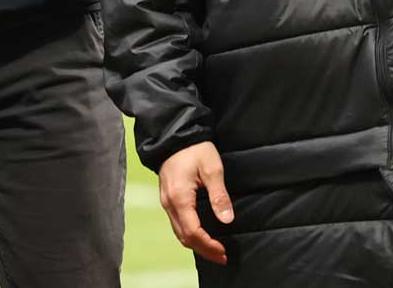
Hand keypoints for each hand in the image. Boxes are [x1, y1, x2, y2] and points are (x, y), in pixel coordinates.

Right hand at [158, 141, 232, 264]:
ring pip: (178, 232)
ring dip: (196, 244)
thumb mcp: (212, 168)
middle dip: (203, 250)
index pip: (193, 232)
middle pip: (184, 237)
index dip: (208, 245)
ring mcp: (166, 201)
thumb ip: (219, 195)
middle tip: (222, 256)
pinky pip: (176, 224)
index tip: (224, 251)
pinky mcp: (167, 198)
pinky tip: (201, 235)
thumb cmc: (194, 149)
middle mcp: (169, 203)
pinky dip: (189, 235)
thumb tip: (226, 220)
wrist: (174, 136)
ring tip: (214, 250)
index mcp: (179, 197)